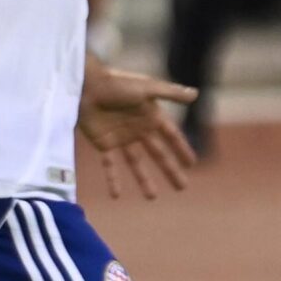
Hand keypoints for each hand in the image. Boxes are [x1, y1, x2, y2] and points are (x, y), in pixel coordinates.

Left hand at [78, 62, 199, 200]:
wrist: (84, 87)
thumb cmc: (116, 83)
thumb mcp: (147, 87)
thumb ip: (170, 93)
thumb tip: (195, 95)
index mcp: (151, 116)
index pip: (172, 136)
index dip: (182, 149)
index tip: (192, 164)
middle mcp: (139, 129)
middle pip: (158, 154)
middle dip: (170, 170)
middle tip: (182, 187)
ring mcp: (122, 138)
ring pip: (136, 163)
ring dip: (144, 180)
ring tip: (152, 197)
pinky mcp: (104, 144)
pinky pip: (110, 165)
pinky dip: (113, 179)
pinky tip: (116, 195)